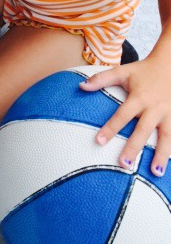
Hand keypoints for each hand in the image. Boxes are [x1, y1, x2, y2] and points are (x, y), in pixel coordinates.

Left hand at [80, 58, 170, 175]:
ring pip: (166, 137)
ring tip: (156, 173)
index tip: (98, 142)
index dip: (110, 128)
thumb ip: (101, 79)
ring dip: (161, 155)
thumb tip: (81, 86)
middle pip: (143, 131)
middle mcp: (154, 108)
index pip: (122, 115)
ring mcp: (169, 114)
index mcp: (139, 97)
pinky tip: (170, 167)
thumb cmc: (143, 70)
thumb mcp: (122, 71)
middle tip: (124, 165)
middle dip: (134, 148)